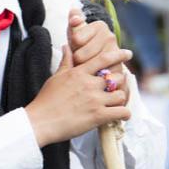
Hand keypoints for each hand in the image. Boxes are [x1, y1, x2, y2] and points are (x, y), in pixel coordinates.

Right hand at [25, 11, 132, 146]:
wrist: (41, 121)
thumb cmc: (46, 100)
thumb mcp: (56, 77)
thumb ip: (66, 61)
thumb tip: (67, 46)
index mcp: (79, 73)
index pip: (104, 58)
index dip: (118, 55)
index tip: (127, 53)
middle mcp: (89, 84)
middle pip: (117, 76)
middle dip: (120, 81)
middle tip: (118, 86)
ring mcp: (95, 100)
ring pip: (121, 94)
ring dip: (120, 98)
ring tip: (116, 102)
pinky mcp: (98, 116)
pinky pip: (121, 112)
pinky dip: (124, 114)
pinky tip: (121, 115)